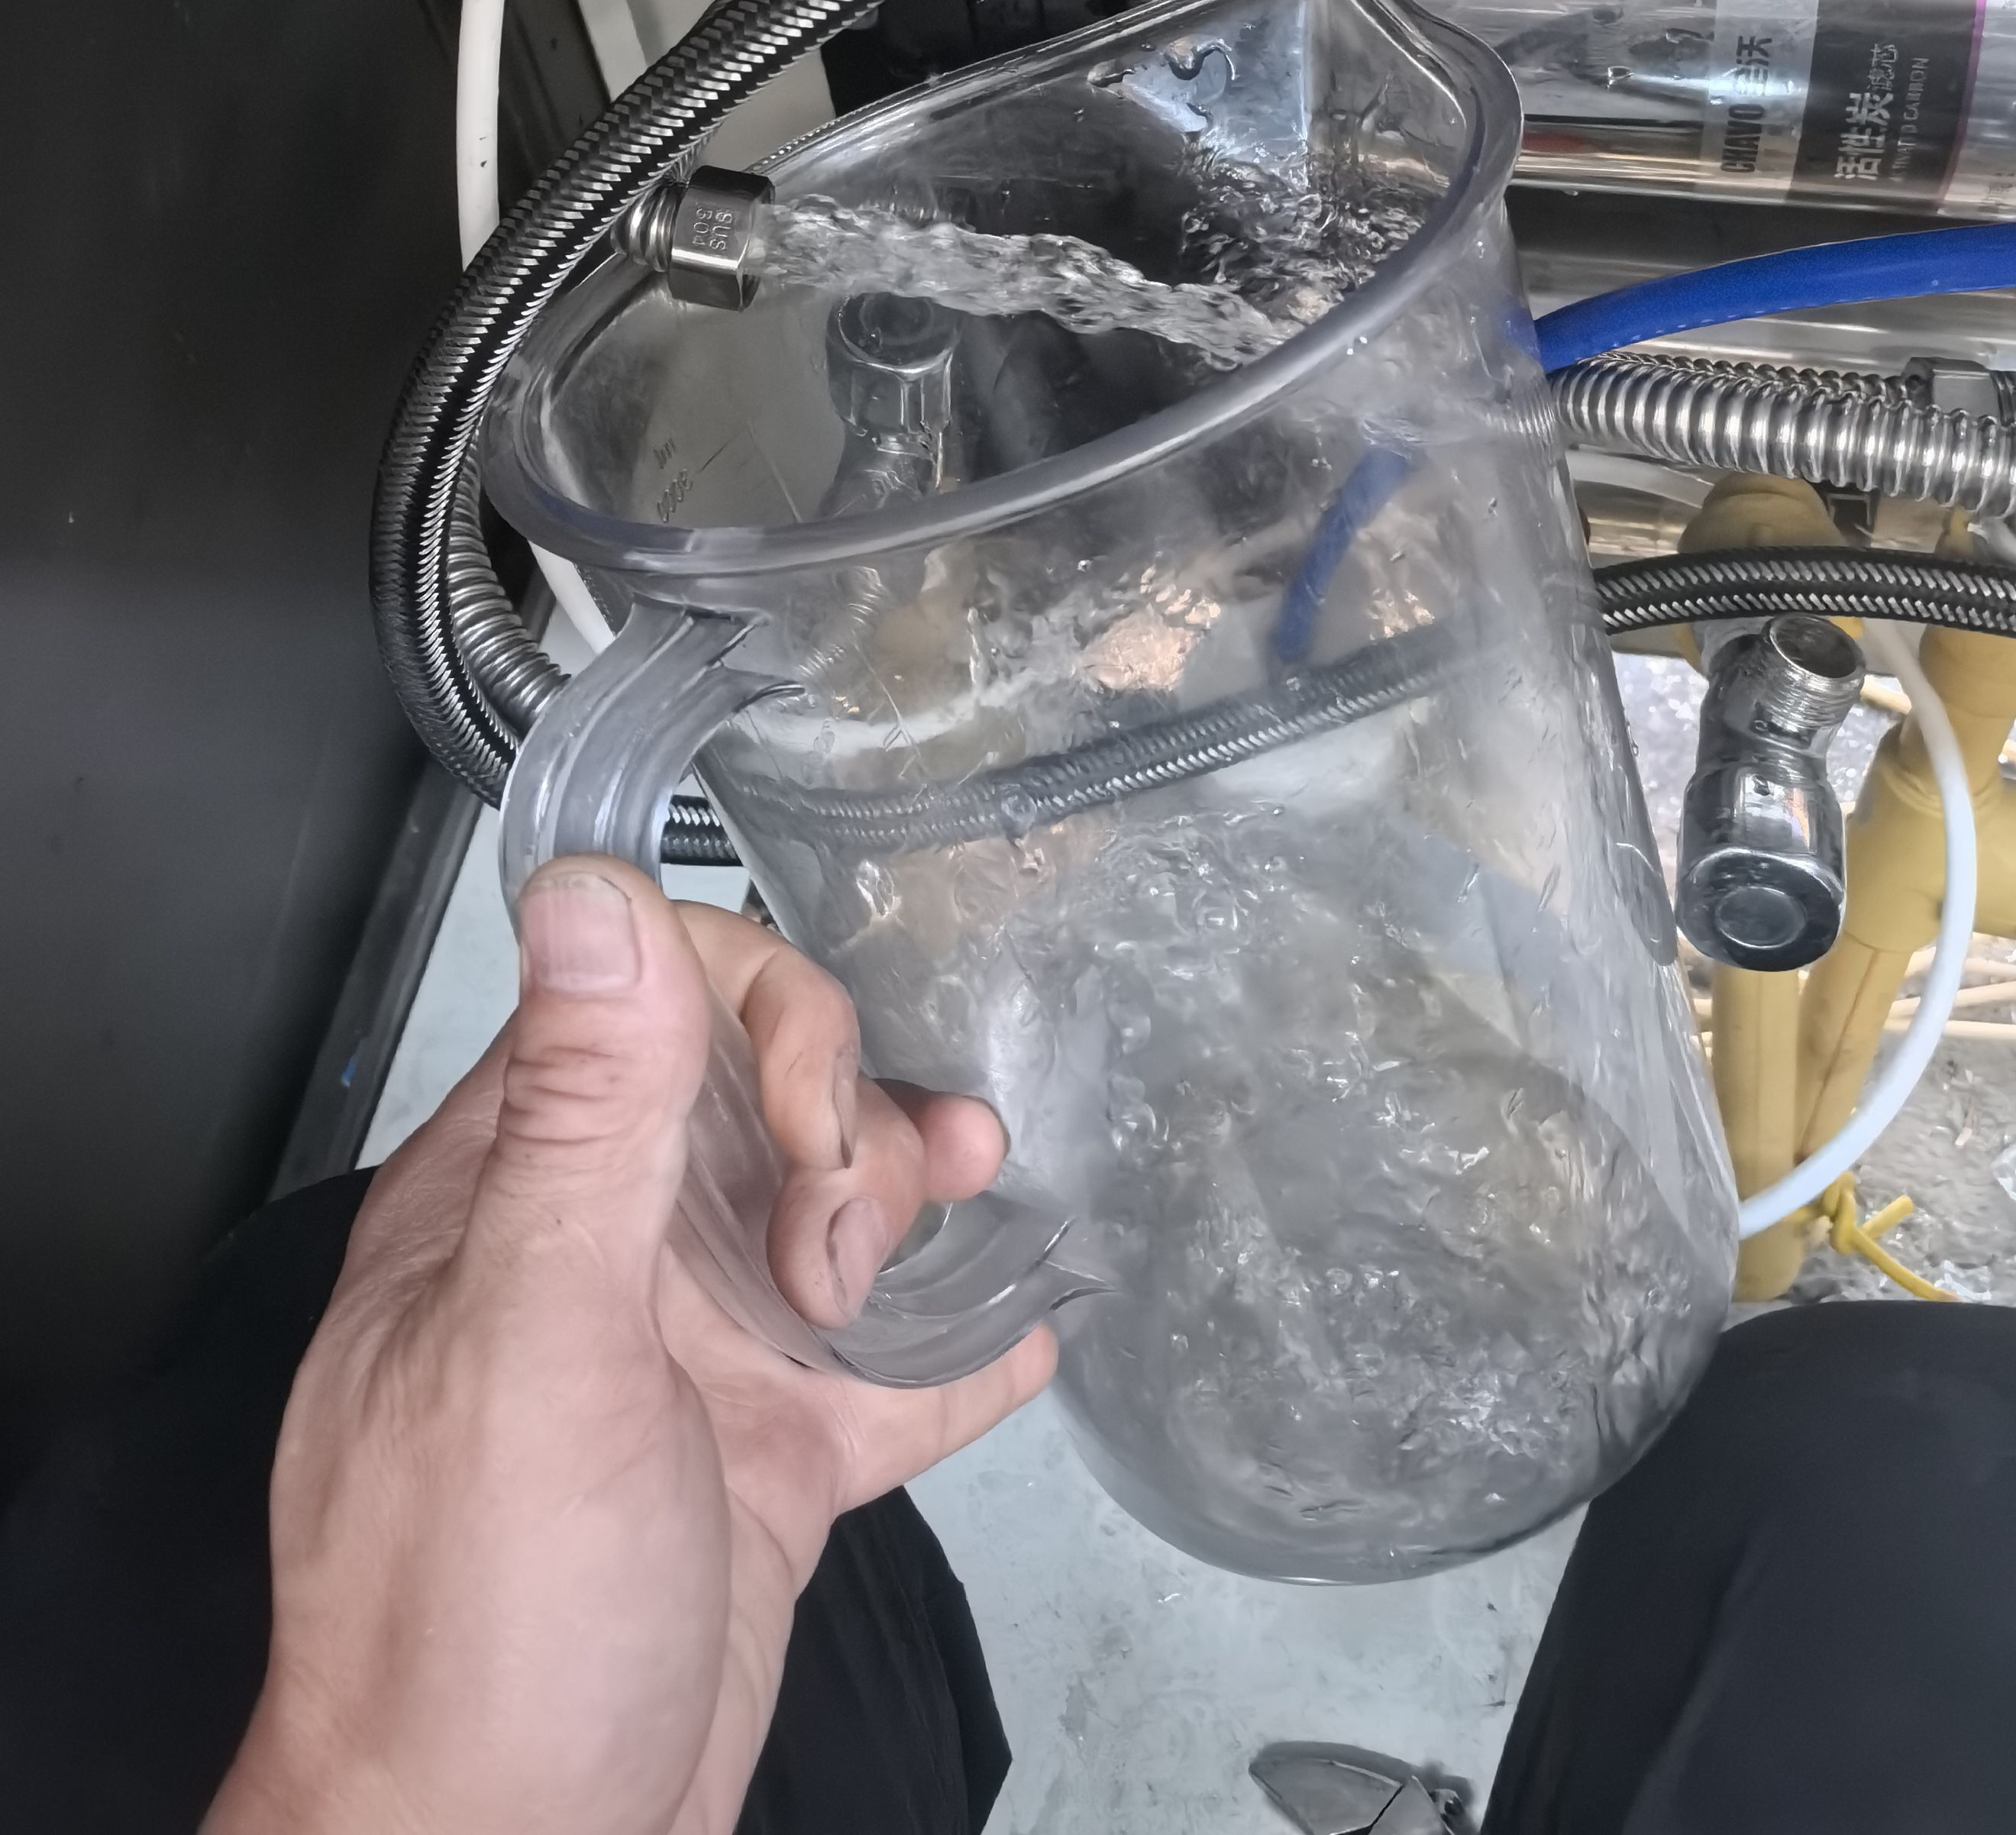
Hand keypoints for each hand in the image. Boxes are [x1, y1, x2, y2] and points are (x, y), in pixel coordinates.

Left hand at [205, 858, 1053, 1834]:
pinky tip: (1034, 1322)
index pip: (645, 1002)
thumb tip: (582, 891)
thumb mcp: (534, 1347)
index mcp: (510, 1201)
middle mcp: (597, 1260)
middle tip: (857, 1234)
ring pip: (827, 1214)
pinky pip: (883, 1372)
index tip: (811, 1124)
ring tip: (982, 1214)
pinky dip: (960, 1340)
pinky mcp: (759, 1467)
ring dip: (915, 1198)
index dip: (757, 1021)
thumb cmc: (475, 1629)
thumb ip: (584, 1119)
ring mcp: (683, 1366)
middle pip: (754, 1092)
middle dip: (847, 1119)